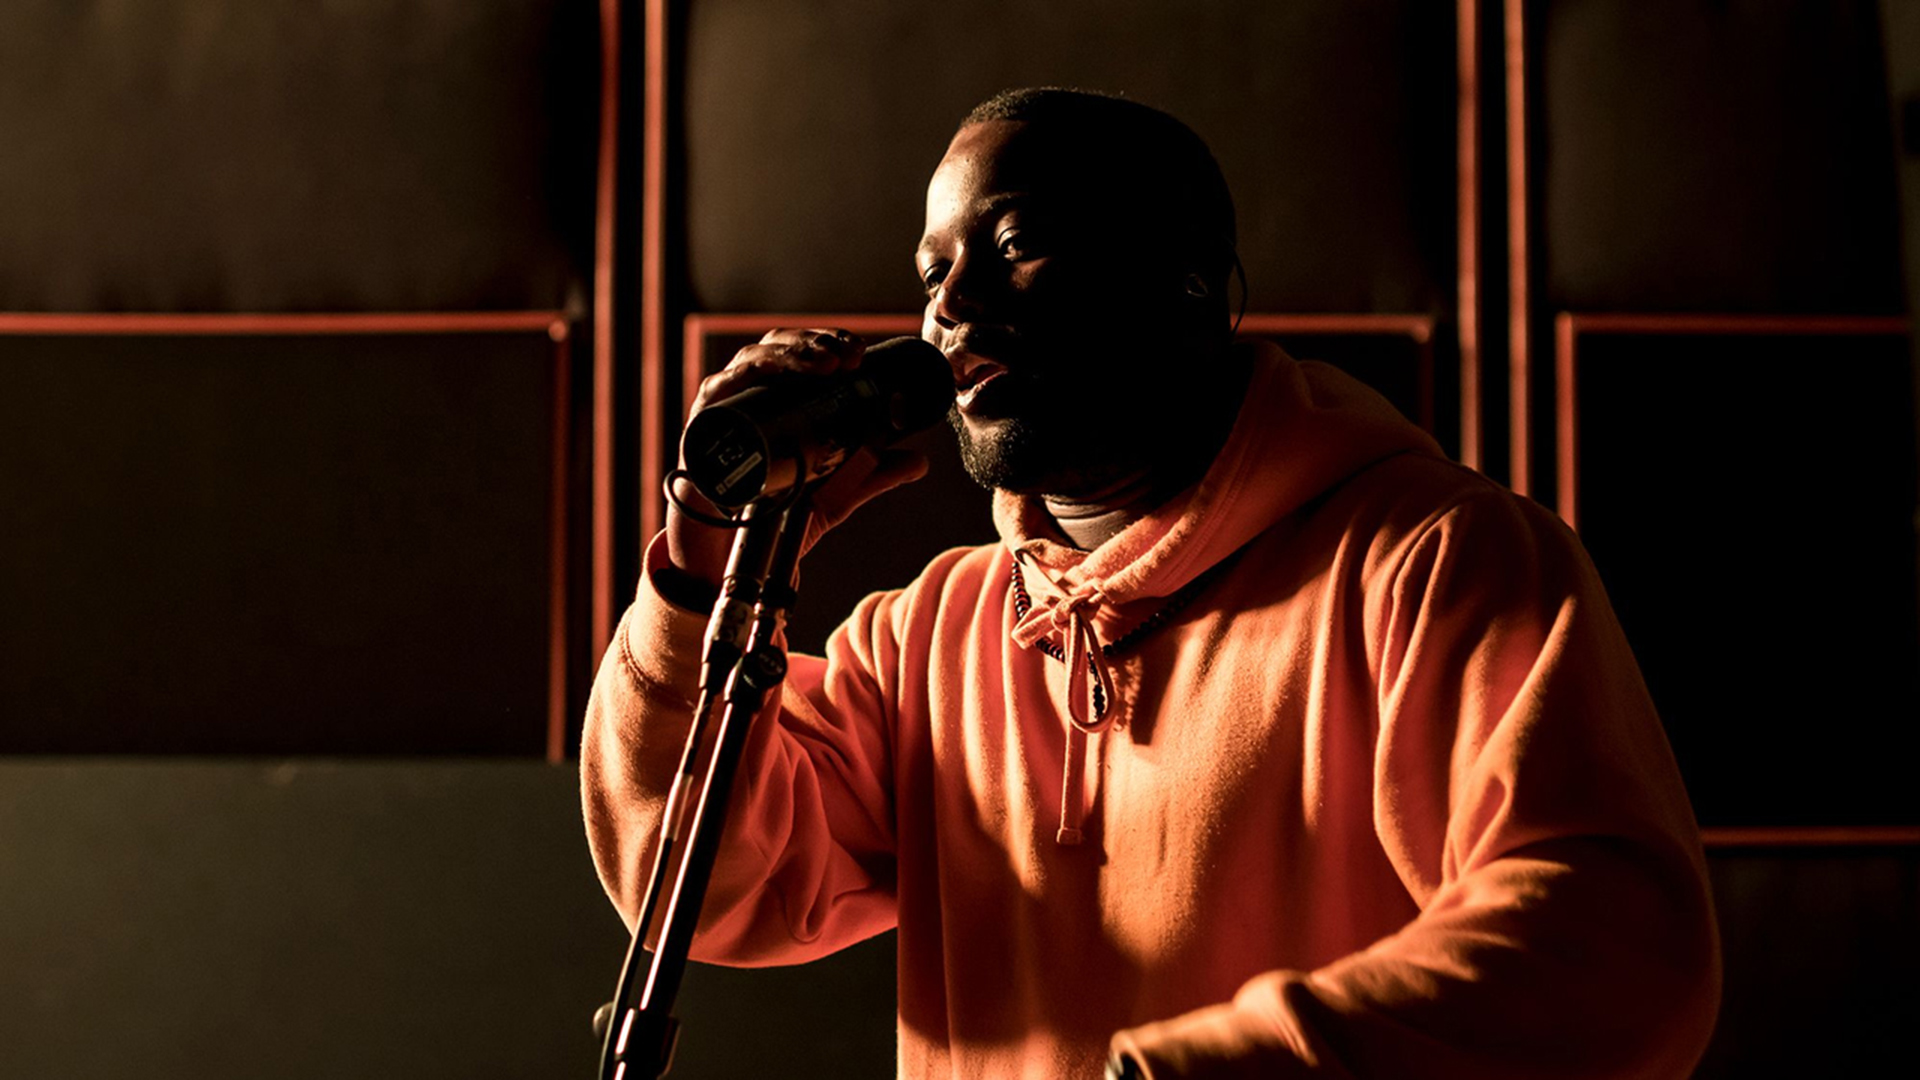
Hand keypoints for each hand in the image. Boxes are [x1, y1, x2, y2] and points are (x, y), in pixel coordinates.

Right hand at [665, 328, 931, 588]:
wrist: (730, 556)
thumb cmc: (774, 512)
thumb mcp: (834, 494)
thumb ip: (872, 474)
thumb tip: (918, 460)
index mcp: (781, 401)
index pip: (805, 354)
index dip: (830, 343)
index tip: (858, 351)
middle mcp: (753, 396)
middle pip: (779, 347)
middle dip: (814, 343)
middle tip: (845, 356)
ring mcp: (726, 409)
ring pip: (751, 360)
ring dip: (787, 354)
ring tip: (821, 364)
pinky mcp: (701, 428)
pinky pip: (716, 390)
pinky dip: (739, 376)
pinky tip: (764, 372)